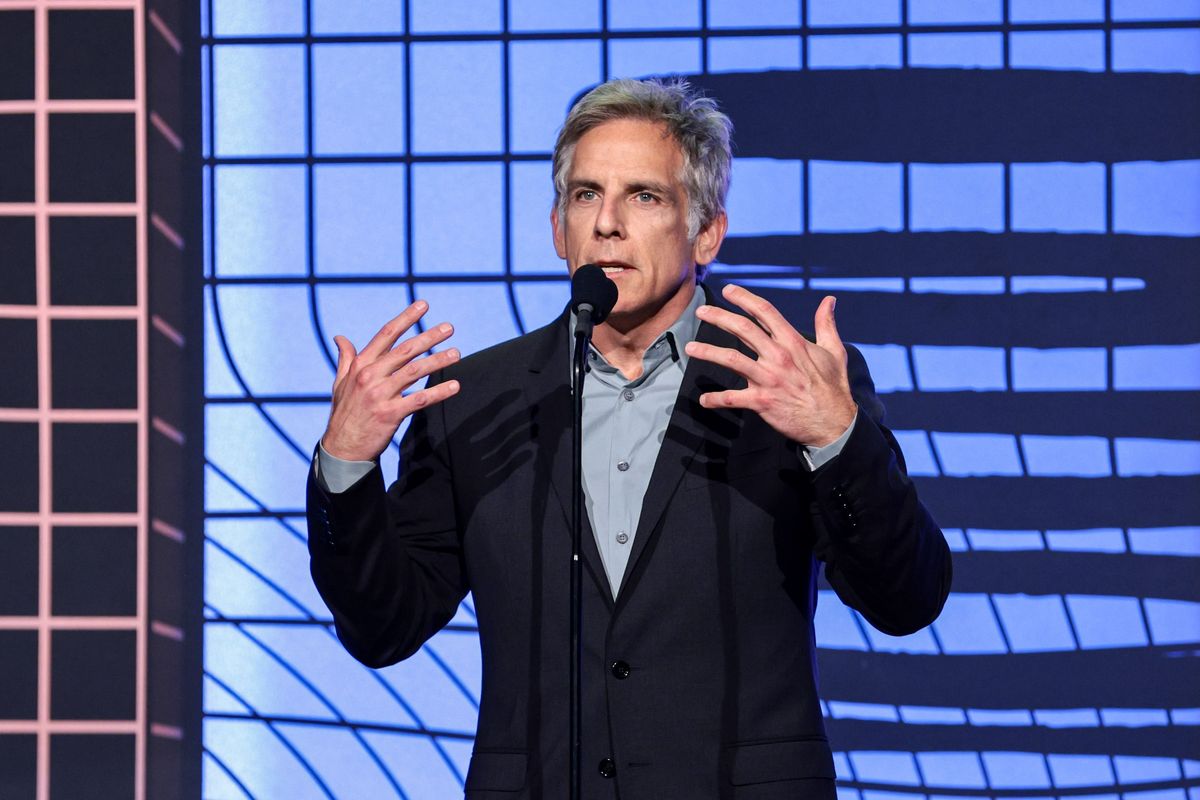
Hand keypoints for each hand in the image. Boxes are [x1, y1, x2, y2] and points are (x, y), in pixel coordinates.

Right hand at [320, 300, 461, 461]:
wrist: (342, 448)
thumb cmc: (344, 413)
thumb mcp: (340, 383)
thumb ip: (346, 358)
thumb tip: (340, 337)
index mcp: (361, 365)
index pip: (386, 334)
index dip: (406, 318)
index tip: (424, 304)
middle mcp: (370, 375)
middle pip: (405, 350)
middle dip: (429, 336)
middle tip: (449, 327)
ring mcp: (380, 394)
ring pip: (415, 371)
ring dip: (438, 361)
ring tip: (457, 353)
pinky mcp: (390, 413)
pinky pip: (419, 399)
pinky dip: (439, 392)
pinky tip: (455, 386)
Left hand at [684, 284, 856, 447]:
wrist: (833, 423)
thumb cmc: (833, 387)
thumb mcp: (834, 351)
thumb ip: (826, 324)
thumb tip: (829, 300)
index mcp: (793, 342)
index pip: (765, 312)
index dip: (745, 298)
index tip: (729, 291)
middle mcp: (778, 356)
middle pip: (742, 329)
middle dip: (718, 317)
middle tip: (700, 311)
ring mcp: (768, 379)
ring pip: (731, 359)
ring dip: (707, 352)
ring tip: (690, 348)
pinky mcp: (762, 401)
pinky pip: (732, 398)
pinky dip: (716, 399)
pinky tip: (704, 400)